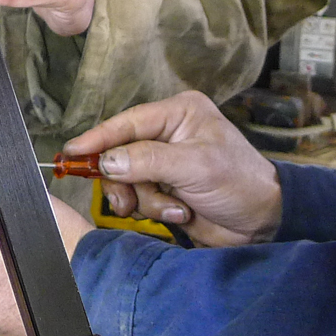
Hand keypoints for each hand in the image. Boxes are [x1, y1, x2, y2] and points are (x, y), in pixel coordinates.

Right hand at [64, 92, 281, 245]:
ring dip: (145, 199)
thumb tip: (106, 162)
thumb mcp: (195, 166)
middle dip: (124, 180)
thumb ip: (148, 161)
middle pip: (119, 153)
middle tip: (126, 201)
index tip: (71, 153)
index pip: (128, 122)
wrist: (264, 222)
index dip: (98, 138)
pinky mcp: (165, 189)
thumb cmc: (240, 182)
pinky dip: (154, 209)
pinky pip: (139, 198)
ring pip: (126, 180)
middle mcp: (168, 134)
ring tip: (174, 208)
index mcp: (178, 113)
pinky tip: (180, 212)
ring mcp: (165, 163)